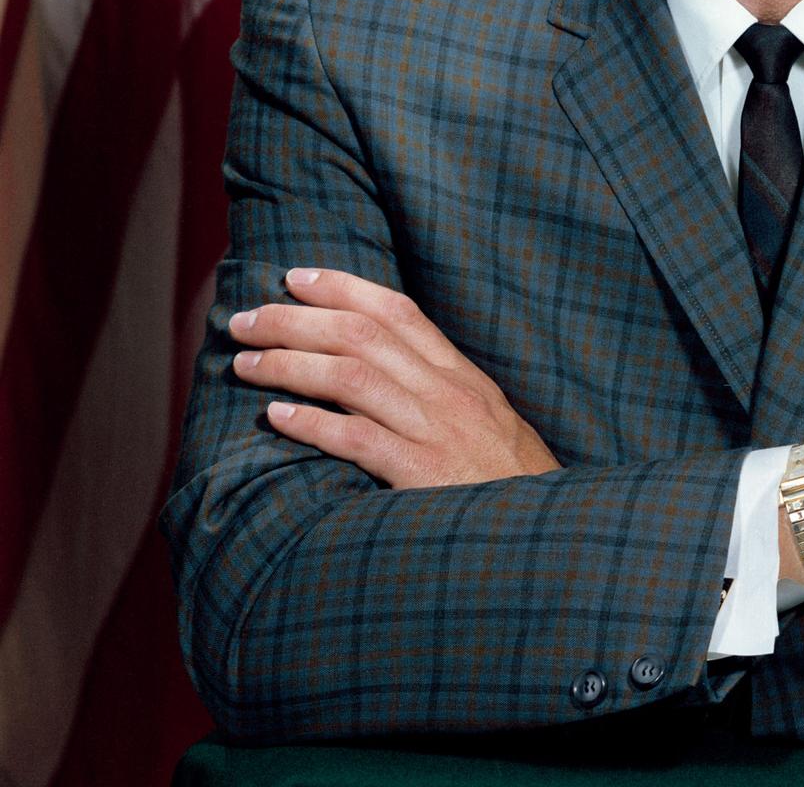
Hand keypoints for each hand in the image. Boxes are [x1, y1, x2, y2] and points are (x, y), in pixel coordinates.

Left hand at [229, 267, 560, 488]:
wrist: (549, 537)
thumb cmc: (509, 486)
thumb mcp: (486, 424)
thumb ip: (439, 396)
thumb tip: (382, 374)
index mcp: (461, 376)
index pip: (397, 312)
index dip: (343, 287)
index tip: (294, 276)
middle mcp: (448, 393)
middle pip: (362, 336)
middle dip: (296, 320)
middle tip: (246, 318)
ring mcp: (437, 433)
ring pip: (353, 378)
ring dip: (290, 364)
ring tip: (244, 363)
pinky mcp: (423, 477)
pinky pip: (360, 440)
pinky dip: (314, 424)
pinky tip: (277, 418)